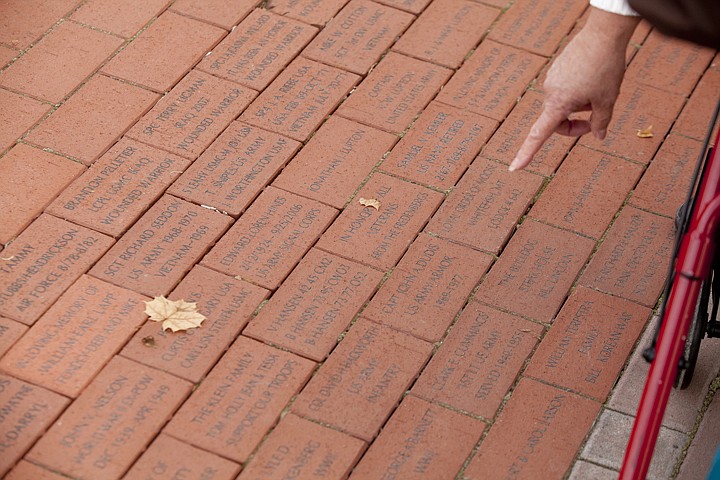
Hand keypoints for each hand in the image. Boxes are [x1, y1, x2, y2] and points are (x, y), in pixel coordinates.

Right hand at [510, 8, 639, 170]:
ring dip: (578, 106)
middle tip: (596, 121)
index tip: (514, 169)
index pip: (538, 136)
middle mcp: (549, 94)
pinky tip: (593, 78)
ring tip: (599, 91)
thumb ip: (601, 122)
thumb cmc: (605, 68)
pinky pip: (564, 89)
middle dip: (574, 125)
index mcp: (558, 105)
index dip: (526, 154)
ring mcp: (552, 80)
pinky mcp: (557, 70)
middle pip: (556, 121)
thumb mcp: (608, 100)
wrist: (604, 35)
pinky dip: (577, 92)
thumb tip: (599, 135)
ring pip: (563, 104)